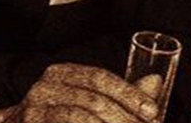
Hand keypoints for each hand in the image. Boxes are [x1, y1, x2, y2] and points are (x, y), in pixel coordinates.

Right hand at [0, 63, 160, 122]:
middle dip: (123, 119)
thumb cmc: (55, 117)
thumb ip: (120, 94)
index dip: (129, 94)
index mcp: (62, 73)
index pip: (100, 78)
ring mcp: (34, 108)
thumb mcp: (86, 100)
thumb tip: (156, 81)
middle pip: (93, 100)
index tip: (152, 112)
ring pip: (79, 116)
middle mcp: (46, 86)